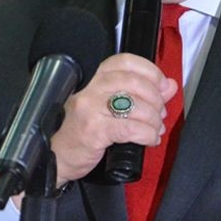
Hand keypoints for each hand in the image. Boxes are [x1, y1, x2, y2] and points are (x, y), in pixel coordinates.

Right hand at [50, 52, 178, 185]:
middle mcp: (90, 89)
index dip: (149, 71)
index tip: (162, 86)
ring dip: (153, 119)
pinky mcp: (93, 131)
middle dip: (155, 98)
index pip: (124, 61)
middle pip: (133, 81)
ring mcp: (90, 109)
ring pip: (134, 104)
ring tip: (155, 129)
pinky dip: (147, 134)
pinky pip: (130, 127)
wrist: (51, 159)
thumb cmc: (78, 133)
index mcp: (93, 80)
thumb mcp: (108, 109)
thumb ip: (139, 94)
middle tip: (159, 113)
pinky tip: (150, 140)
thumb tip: (169, 86)